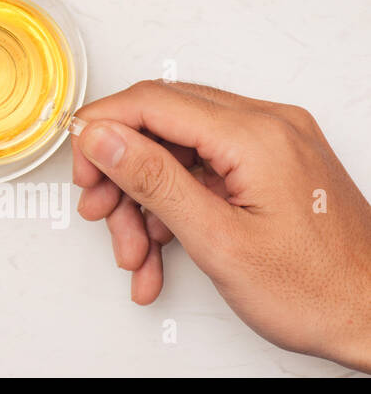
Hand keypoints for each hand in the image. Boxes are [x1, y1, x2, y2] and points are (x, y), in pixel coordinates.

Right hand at [72, 80, 370, 372]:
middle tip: (100, 208)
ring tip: (135, 249)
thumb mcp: (217, 240)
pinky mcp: (274, 163)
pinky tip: (163, 246)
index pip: (153, 102)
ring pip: (178, 150)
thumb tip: (102, 136)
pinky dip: (177, 202)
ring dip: (146, 197)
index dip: (102, 126)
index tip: (76, 155)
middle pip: (162, 123)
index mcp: (256, 136)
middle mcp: (269, 126)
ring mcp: (274, 143)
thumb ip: (153, 180)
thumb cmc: (317, 291)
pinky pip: (206, 167)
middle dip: (121, 170)